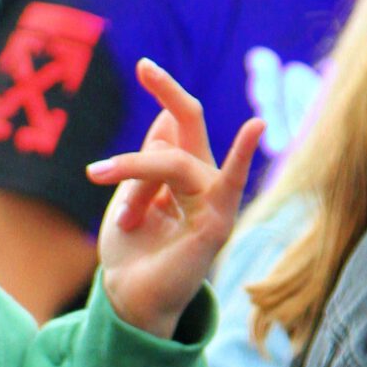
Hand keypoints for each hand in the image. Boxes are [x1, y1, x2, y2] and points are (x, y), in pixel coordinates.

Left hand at [88, 61, 260, 339]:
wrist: (127, 300)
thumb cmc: (130, 255)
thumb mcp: (129, 199)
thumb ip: (148, 164)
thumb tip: (165, 120)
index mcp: (182, 177)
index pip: (179, 125)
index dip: (166, 93)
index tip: (144, 65)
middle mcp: (203, 184)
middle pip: (187, 126)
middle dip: (168, 91)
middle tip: (144, 66)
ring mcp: (213, 201)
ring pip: (172, 161)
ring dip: (133, 174)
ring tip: (111, 202)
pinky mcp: (216, 222)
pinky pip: (226, 183)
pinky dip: (241, 155)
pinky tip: (256, 128)